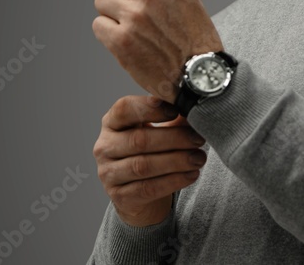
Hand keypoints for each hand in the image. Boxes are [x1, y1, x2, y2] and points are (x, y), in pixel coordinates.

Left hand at [93, 0, 223, 102]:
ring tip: (130, 26)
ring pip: (102, 0)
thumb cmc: (195, 35)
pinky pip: (98, 25)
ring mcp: (134, 17)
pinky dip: (108, 33)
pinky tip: (125, 40)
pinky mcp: (121, 40)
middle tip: (136, 13)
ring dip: (112, 12)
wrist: (199, 73)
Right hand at [93, 95, 206, 226]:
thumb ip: (173, 118)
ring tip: (199, 158)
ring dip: (176, 161)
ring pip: (143, 166)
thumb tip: (194, 110)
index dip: (150, 108)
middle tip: (198, 139)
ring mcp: (108, 173)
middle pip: (138, 140)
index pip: (124, 109)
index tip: (176, 110)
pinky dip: (173, 181)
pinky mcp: (119, 196)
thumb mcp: (156, 130)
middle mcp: (104, 146)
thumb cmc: (149, 153)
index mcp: (112, 122)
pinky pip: (148, 188)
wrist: (139, 193)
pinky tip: (191, 175)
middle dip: (174, 139)